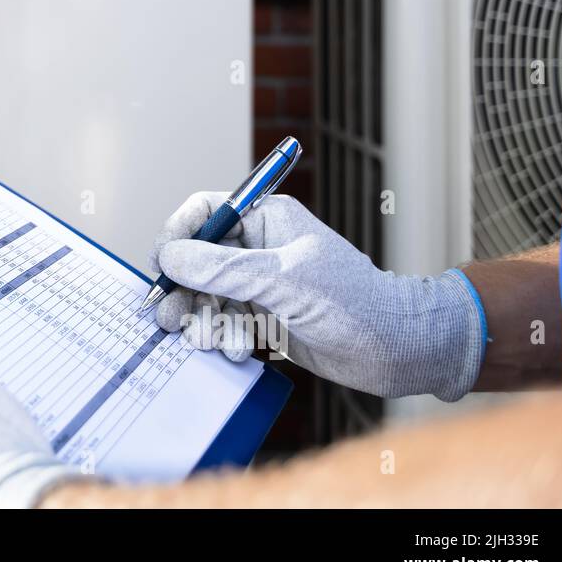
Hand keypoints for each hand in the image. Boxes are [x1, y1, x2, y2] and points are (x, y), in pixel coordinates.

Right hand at [148, 193, 486, 400]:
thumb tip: (171, 255)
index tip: (162, 264)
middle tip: (168, 317)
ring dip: (204, 319)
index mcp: (267, 219)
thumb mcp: (284, 280)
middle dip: (183, 289)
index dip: (178, 235)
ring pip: (208, 295)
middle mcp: (260, 249)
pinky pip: (226, 322)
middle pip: (198, 259)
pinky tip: (239, 350)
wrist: (399, 349)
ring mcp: (262, 285)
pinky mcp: (267, 318)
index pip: (205, 212)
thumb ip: (223, 267)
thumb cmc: (355, 302)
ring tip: (213, 340)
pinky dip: (224, 336)